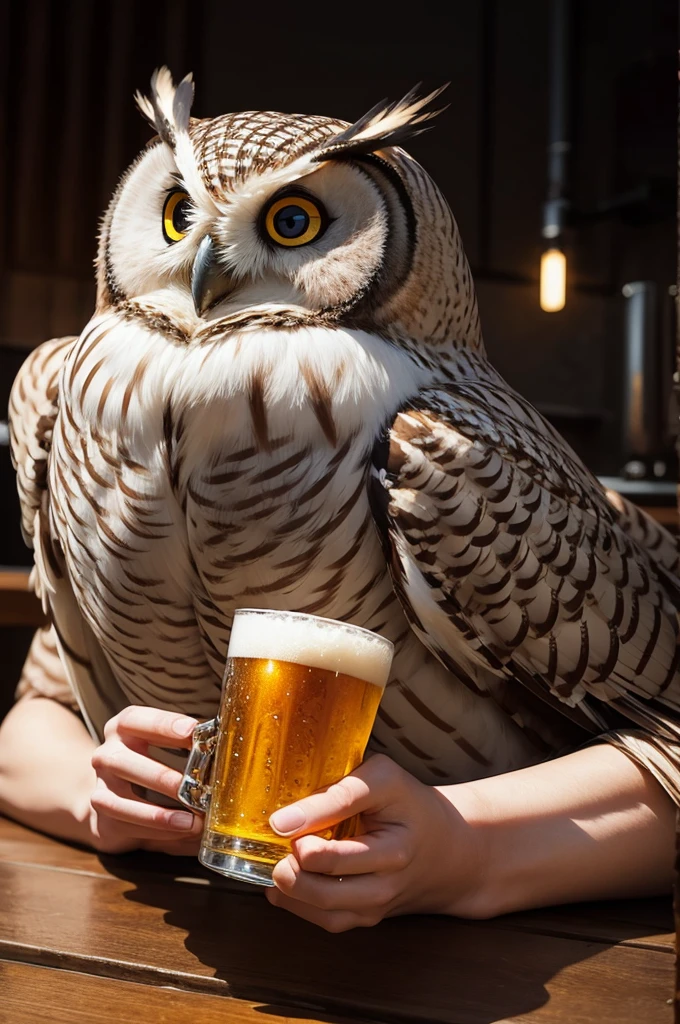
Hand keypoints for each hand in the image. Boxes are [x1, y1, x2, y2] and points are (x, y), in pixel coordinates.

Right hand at [89, 705, 203, 854]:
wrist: (110, 796)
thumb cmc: (149, 764)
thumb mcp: (163, 746)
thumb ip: (188, 745)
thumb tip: (228, 751)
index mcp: (124, 727)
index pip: (138, 720)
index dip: (165, 725)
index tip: (194, 732)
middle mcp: (107, 753)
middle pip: (126, 762)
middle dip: (162, 777)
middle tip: (194, 788)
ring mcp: (100, 785)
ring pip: (121, 800)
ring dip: (159, 814)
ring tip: (191, 822)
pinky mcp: (101, 816)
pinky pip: (125, 825)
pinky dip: (155, 830)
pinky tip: (180, 831)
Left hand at [265, 754, 486, 931]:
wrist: (446, 849)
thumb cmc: (409, 806)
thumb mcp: (383, 780)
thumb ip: (339, 792)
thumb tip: (284, 819)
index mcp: (395, 845)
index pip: (343, 842)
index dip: (305, 828)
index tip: (277, 821)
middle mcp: (388, 881)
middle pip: (330, 889)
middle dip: (294, 870)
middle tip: (281, 845)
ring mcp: (378, 904)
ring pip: (326, 911)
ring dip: (292, 891)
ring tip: (279, 863)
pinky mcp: (368, 917)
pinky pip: (327, 922)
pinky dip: (298, 905)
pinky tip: (284, 882)